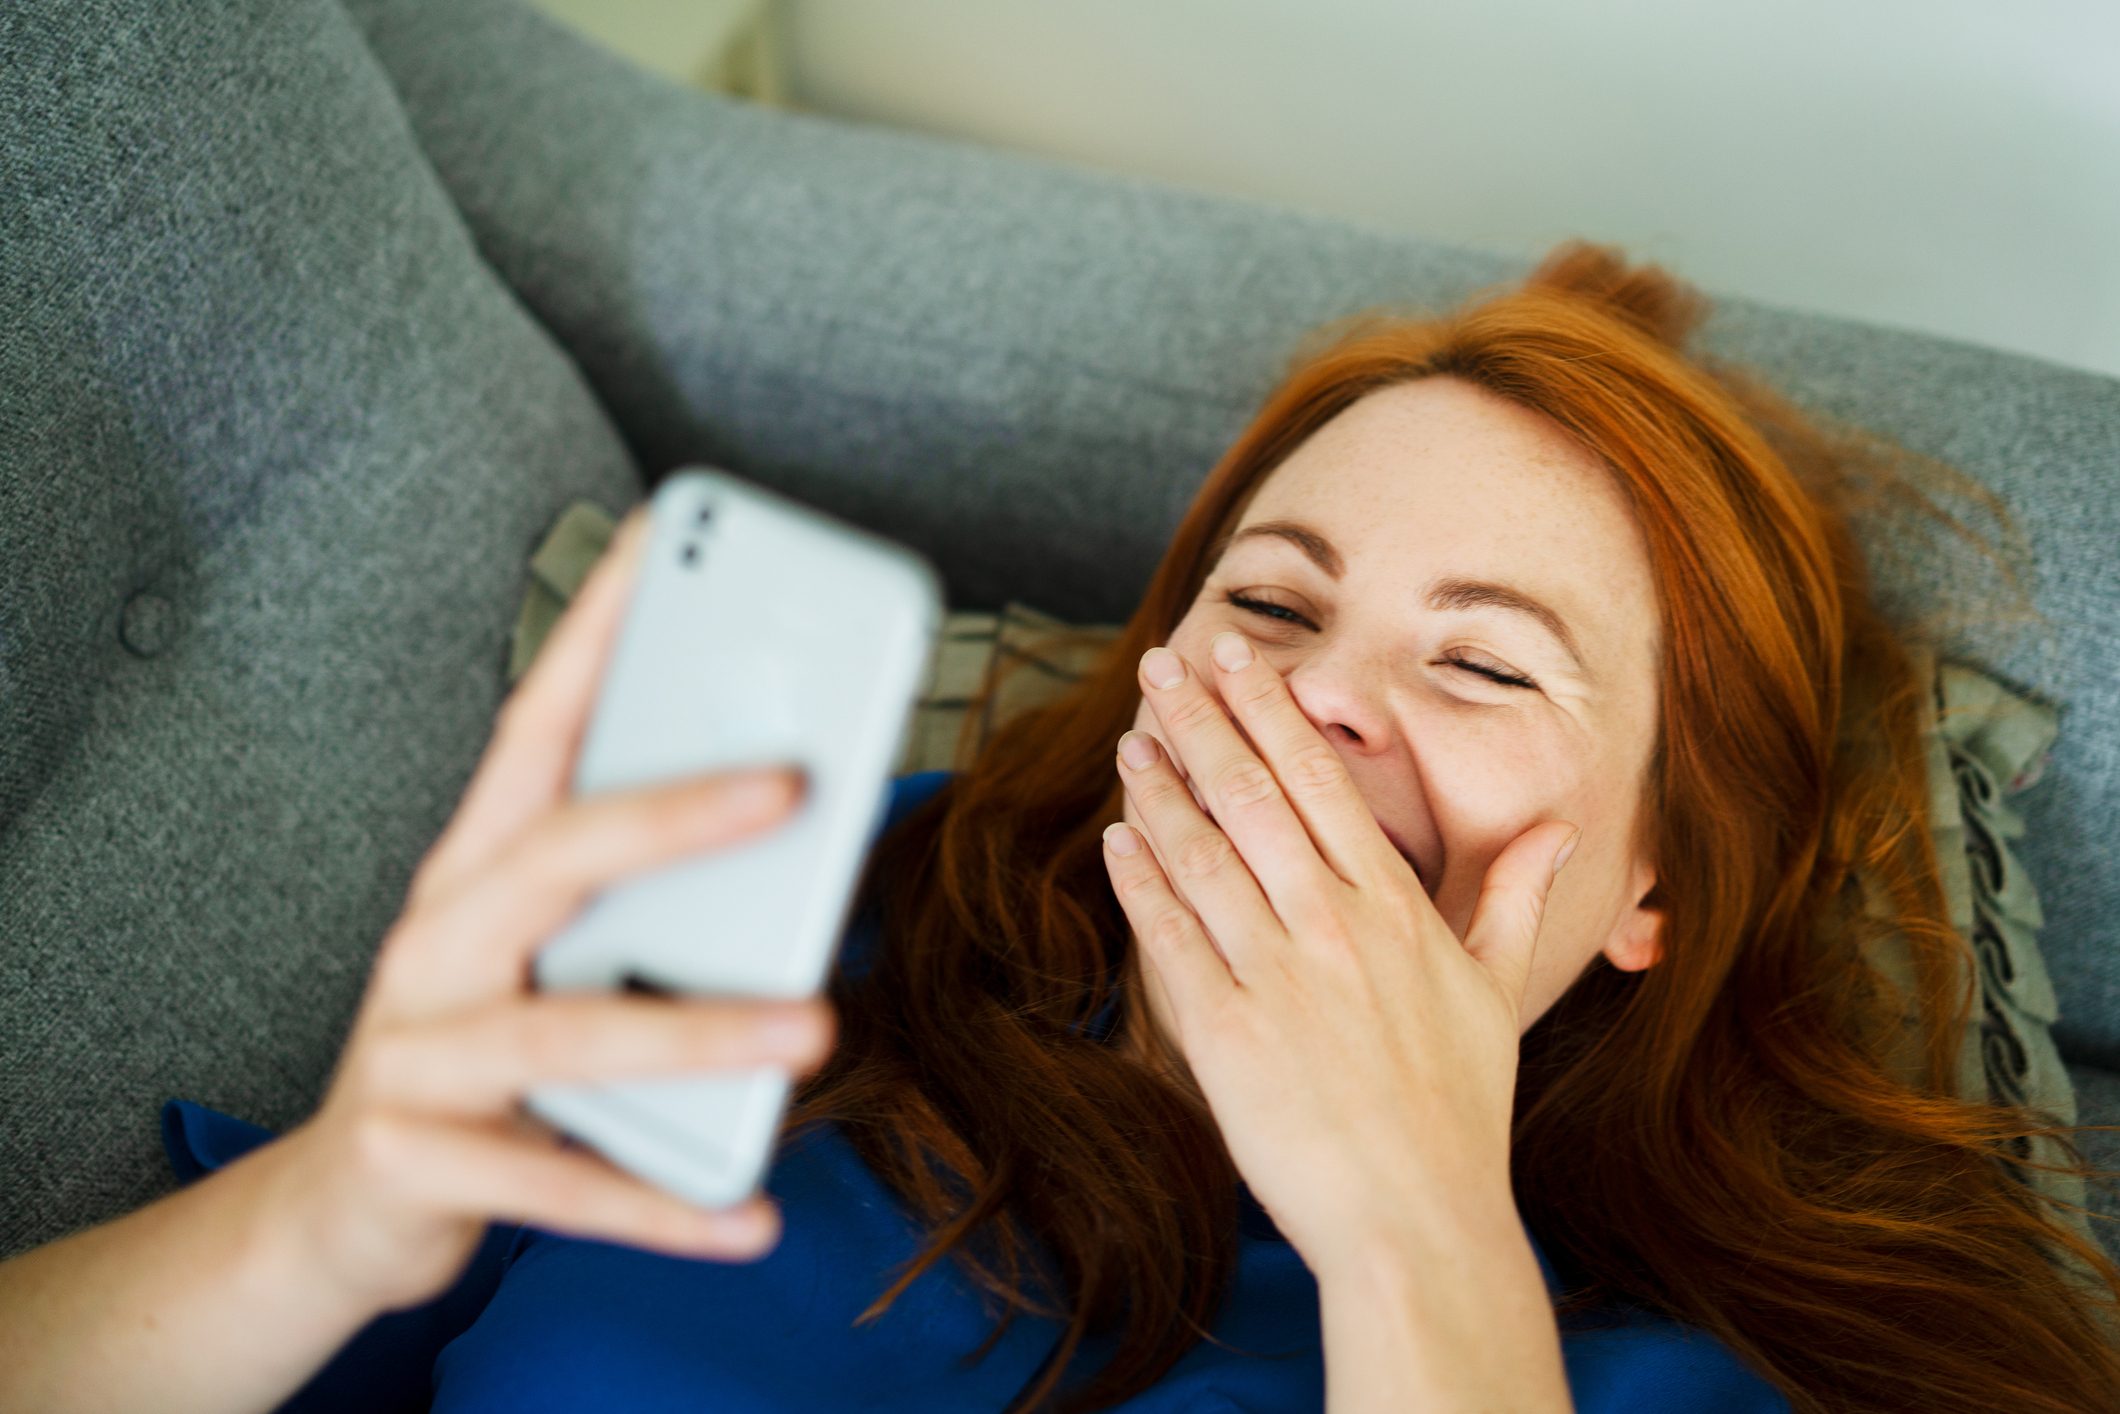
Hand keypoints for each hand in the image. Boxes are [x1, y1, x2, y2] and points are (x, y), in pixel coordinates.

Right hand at [263, 504, 834, 1313]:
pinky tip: (748, 1212)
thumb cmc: (478, 1045)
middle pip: (552, 858)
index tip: (657, 544)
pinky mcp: (418, 1164)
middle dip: (670, 814)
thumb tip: (806, 827)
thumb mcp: (544, 955)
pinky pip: (557, 1188)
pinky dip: (658, 1204)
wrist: (342, 1204)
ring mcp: (416, 1055)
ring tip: (815, 1030)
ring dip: (695, 1030)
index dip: (589, 636)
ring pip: (562, 1034)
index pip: (532, 731)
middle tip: (794, 784)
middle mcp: (433, 944)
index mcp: (473, 871)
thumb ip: (638, 895)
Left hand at [1100, 632, 1577, 1281]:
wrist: (1417, 1218)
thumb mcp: (1498, 992)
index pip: (1320, 779)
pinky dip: (1141, 883)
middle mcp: (1332, 925)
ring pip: (1203, 854)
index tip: (1235, 658)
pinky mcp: (1225, 1033)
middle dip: (1201, 720)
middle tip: (1163, 663)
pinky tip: (1119, 840)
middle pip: (1251, 794)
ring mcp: (1275, 976)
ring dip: (1159, 789)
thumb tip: (1557, 828)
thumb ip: (1516, 898)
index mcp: (1394, 907)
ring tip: (1131, 739)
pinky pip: (1171, 939)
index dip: (1270, 709)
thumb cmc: (1460, 1108)